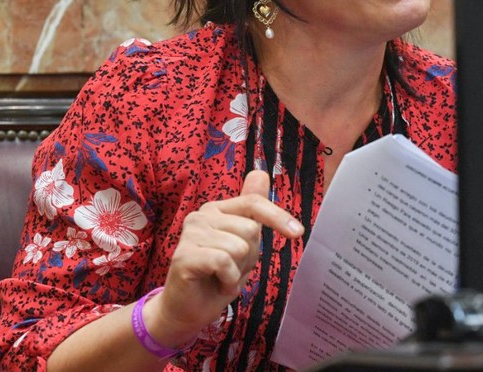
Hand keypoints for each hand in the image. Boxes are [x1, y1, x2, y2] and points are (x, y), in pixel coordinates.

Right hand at [144, 170, 303, 344]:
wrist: (186, 310)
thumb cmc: (217, 277)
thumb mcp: (243, 242)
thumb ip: (251, 209)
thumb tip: (260, 173)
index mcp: (217, 209)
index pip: (253, 203)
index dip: (278, 217)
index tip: (298, 233)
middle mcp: (201, 215)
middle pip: (250, 229)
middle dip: (249, 256)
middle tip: (231, 269)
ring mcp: (190, 234)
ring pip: (239, 247)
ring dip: (237, 271)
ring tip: (221, 277)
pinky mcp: (184, 255)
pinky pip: (224, 262)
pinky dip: (228, 280)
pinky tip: (215, 283)